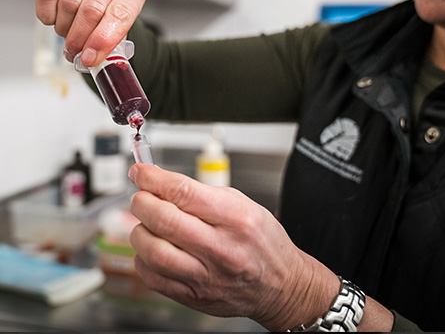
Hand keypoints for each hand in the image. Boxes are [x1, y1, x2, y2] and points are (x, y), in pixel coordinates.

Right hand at [35, 0, 147, 65]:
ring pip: (68, 4)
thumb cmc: (113, 10)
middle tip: (76, 53)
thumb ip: (110, 44)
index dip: (103, 39)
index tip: (90, 58)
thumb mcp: (121, 27)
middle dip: (80, 38)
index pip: (119, 14)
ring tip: (70, 34)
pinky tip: (58, 19)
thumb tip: (90, 59)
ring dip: (65, 28)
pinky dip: (49, 16)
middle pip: (91, 10)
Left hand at [128, 164, 339, 330]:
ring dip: (140, 230)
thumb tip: (163, 183)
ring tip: (148, 224)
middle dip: (142, 201)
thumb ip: (203, 194)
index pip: (184, 192)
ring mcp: (206, 275)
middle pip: (163, 219)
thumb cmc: (264, 242)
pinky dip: (144, 258)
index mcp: (236, 218)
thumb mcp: (244, 205)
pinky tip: (152, 249)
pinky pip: (153, 277)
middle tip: (141, 196)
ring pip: (152, 250)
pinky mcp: (194, 297)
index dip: (154, 179)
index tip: (141, 172)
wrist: (281, 285)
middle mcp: (220, 248)